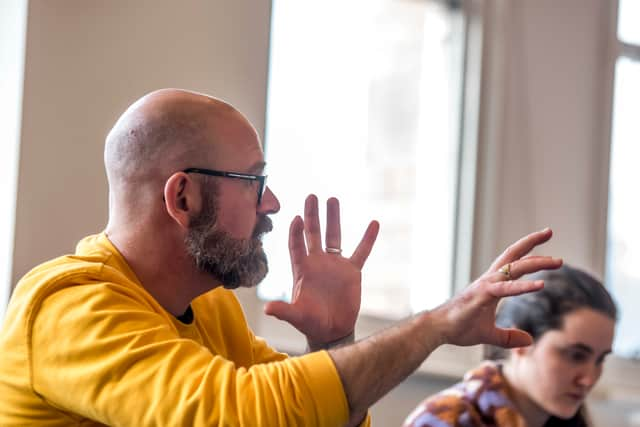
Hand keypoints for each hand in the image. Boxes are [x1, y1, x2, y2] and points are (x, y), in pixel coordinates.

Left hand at [264, 195, 378, 350]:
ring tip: (333, 199)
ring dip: (333, 218)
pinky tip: (374, 223)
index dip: (296, 232)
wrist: (331, 331)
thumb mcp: (296, 316)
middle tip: (312, 196)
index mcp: (302, 269)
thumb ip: (284, 310)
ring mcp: (335, 265)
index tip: (297, 218)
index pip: (296, 245)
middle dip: (312, 215)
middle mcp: (317, 262)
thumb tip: (268, 309)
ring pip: (334, 236)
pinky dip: (367, 238)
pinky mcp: (351, 272)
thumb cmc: (310, 323)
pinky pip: (361, 251)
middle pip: (313, 233)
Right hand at [432, 228, 562, 347]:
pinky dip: (523, 287)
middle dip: (533, 243)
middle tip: (550, 231)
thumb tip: (529, 340)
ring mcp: (485, 285)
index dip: (527, 250)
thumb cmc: (459, 327)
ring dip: (536, 262)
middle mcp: (489, 279)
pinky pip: (505, 289)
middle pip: (514, 255)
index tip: (543, 239)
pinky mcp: (482, 296)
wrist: (438, 329)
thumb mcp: (490, 334)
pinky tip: (540, 285)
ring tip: (557, 261)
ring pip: (514, 268)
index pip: (511, 261)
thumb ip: (510, 336)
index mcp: (491, 283)